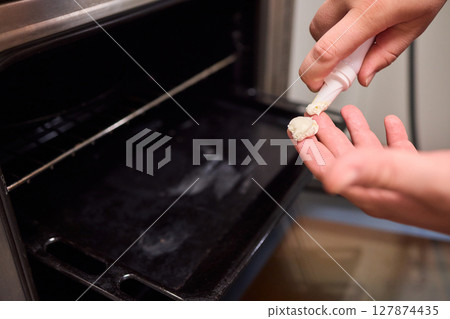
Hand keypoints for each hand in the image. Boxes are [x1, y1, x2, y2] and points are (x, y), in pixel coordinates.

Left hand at [288, 105, 449, 234]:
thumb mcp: (417, 179)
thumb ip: (374, 173)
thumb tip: (331, 175)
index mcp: (373, 191)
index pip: (328, 169)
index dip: (310, 149)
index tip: (297, 131)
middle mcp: (382, 188)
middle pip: (343, 159)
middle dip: (325, 136)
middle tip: (312, 118)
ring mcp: (400, 183)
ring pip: (368, 154)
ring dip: (354, 133)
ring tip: (344, 114)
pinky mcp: (421, 176)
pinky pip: (396, 152)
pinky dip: (388, 136)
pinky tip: (388, 123)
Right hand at [299, 0, 445, 90]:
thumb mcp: (413, 25)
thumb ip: (385, 54)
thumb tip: (363, 77)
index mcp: (370, 11)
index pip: (329, 50)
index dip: (315, 74)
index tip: (316, 87)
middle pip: (319, 38)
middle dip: (329, 54)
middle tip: (353, 57)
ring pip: (322, 23)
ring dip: (335, 35)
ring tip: (363, 30)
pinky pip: (331, 10)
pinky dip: (341, 20)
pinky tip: (362, 16)